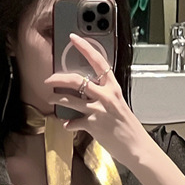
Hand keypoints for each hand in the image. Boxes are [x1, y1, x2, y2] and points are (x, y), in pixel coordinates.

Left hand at [44, 32, 147, 167]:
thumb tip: (89, 93)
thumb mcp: (118, 104)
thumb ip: (104, 96)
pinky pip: (73, 122)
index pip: (98, 61)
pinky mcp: (92, 124)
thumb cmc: (128, 127)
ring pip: (69, 99)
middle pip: (76, 80)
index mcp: (113, 87)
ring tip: (50, 97)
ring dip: (56, 98)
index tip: (73, 38)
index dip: (84, 47)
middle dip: (58, 78)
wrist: (135, 146)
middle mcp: (105, 95)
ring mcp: (98, 110)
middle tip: (49, 79)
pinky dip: (68, 124)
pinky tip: (66, 125)